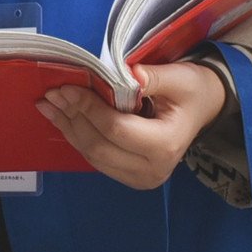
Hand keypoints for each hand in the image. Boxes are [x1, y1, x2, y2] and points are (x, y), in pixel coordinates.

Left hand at [40, 60, 230, 188]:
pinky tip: (62, 117)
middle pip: (99, 146)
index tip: (66, 87)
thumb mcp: (179, 78)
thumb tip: (128, 73)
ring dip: (68, 128)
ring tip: (48, 105)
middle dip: (72, 118)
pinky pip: (96, 158)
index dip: (88, 108)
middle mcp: (152, 170)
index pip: (116, 129)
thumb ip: (153, 77)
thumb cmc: (192, 91)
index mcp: (165, 146)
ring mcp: (139, 178)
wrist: (203, 108)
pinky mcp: (128, 176)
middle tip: (51, 94)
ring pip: (93, 155)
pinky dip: (77, 136)